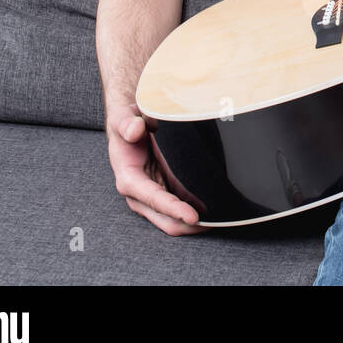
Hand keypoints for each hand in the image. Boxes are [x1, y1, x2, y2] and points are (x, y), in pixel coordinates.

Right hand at [106, 99, 206, 235]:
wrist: (129, 123)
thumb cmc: (127, 121)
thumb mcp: (123, 117)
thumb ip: (127, 123)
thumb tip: (135, 130)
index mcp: (129, 179)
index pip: (155, 199)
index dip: (174, 209)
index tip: (193, 217)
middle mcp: (139, 194)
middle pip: (166, 220)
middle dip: (187, 226)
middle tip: (215, 224)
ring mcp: (152, 196)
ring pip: (174, 219)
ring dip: (193, 223)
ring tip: (218, 222)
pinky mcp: (163, 191)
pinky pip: (180, 208)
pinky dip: (193, 211)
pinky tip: (211, 212)